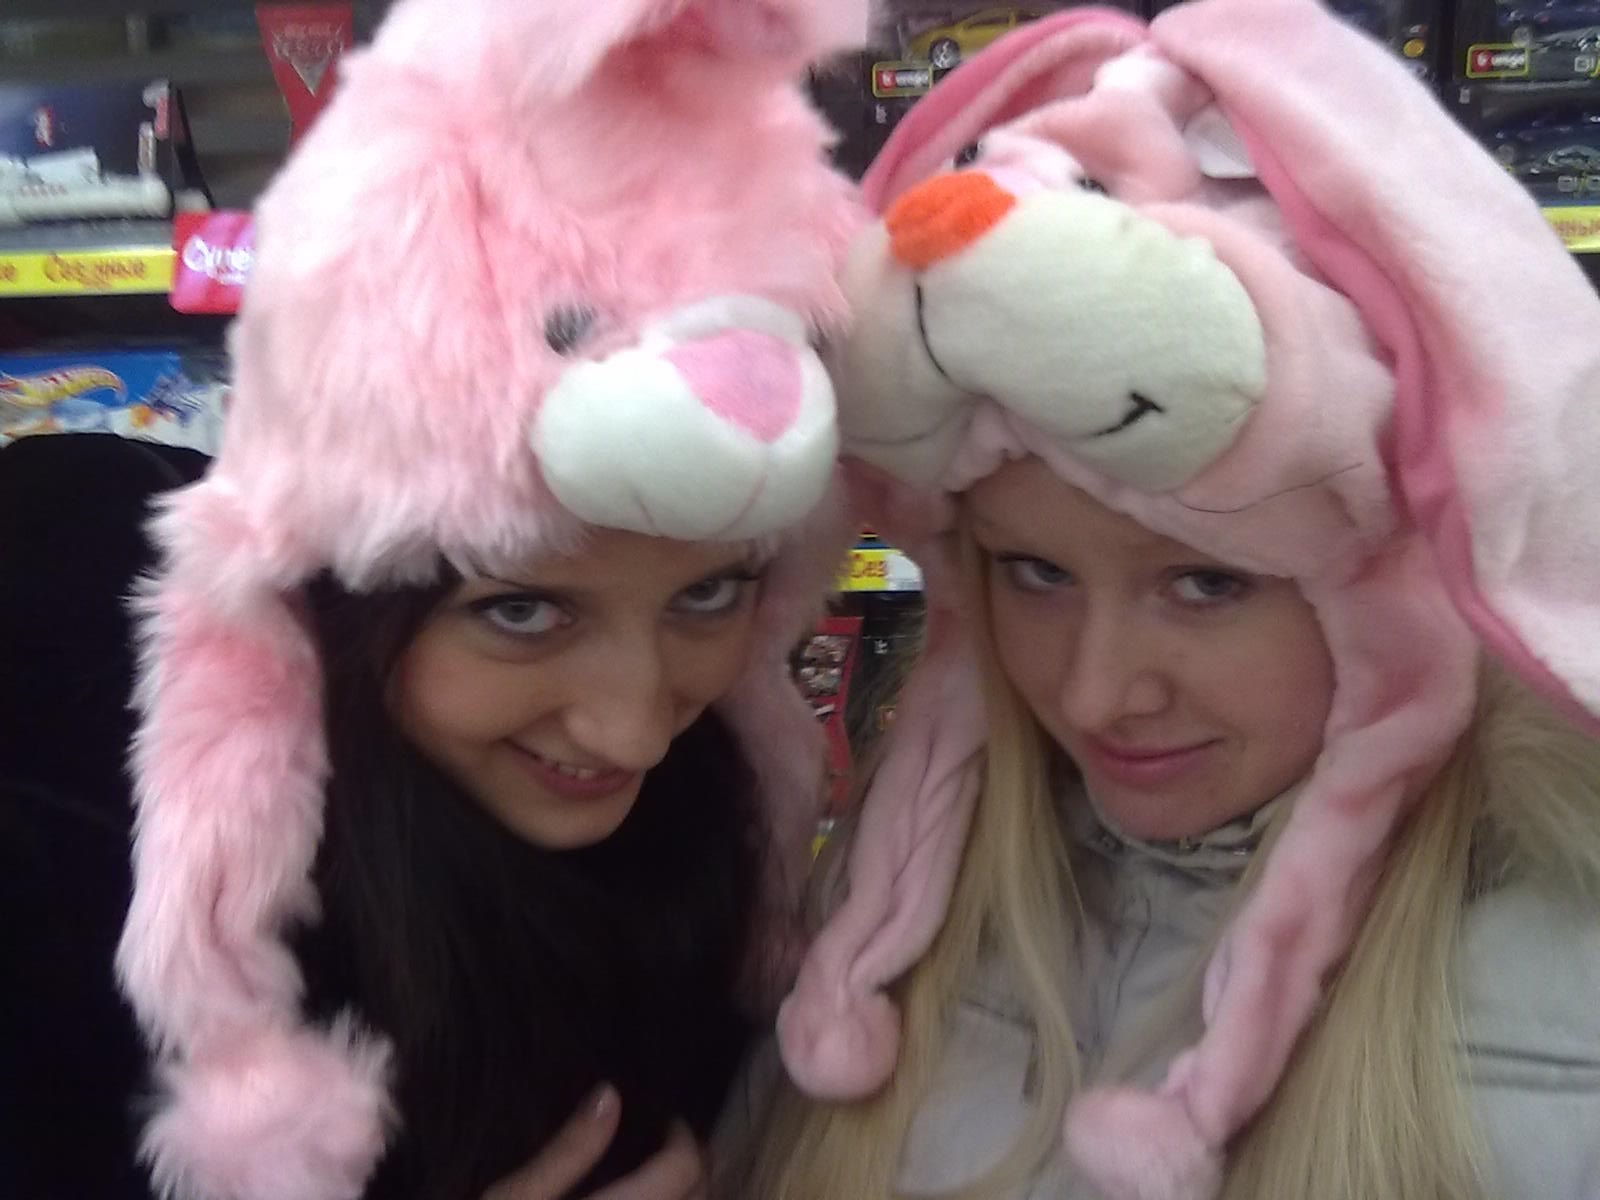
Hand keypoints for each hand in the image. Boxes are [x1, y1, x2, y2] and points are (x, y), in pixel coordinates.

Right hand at [481, 1086, 705, 1199]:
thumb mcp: (516, 1198)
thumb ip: (567, 1151)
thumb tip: (610, 1094)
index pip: (682, 1170)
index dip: (682, 1138)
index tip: (666, 1122)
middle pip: (700, 1198)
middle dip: (694, 1168)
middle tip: (667, 1148)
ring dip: (690, 1197)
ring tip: (664, 1182)